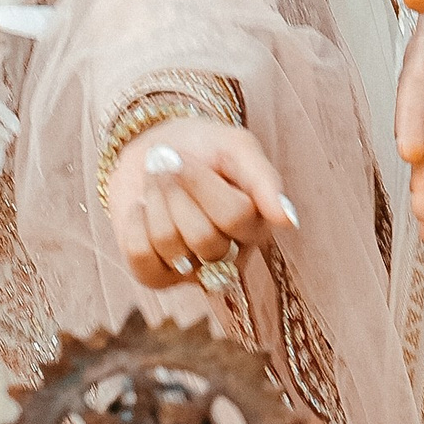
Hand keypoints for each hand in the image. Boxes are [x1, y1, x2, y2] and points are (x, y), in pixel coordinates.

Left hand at [106, 118, 297, 289]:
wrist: (154, 150)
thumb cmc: (204, 149)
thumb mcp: (237, 148)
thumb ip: (264, 180)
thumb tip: (288, 221)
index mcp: (256, 226)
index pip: (236, 216)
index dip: (203, 184)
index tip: (184, 155)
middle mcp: (229, 255)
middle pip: (204, 237)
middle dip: (177, 191)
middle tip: (168, 165)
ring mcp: (191, 270)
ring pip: (170, 244)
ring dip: (155, 201)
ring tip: (156, 183)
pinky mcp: (155, 275)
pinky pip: (141, 258)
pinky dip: (135, 224)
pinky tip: (141, 209)